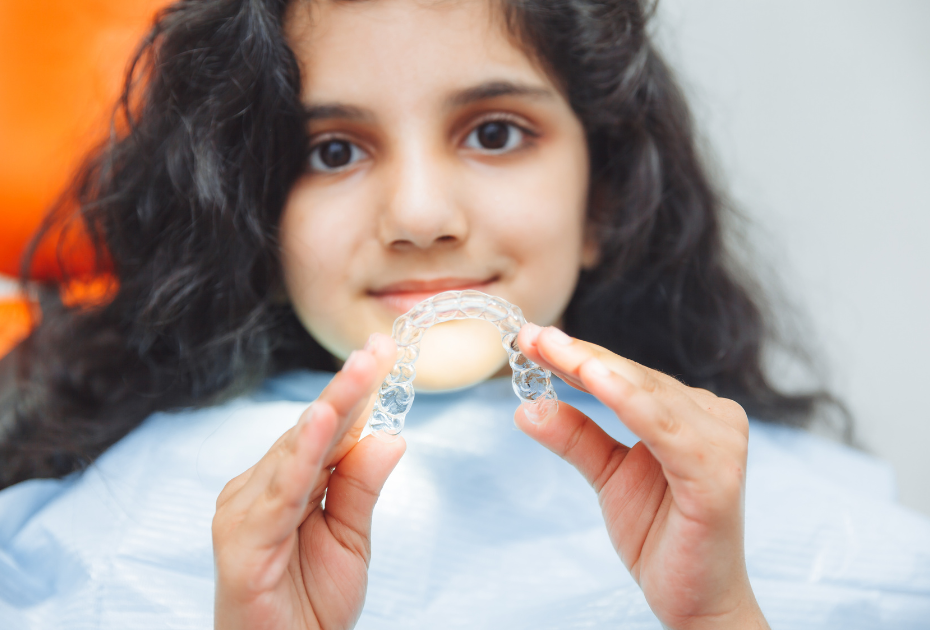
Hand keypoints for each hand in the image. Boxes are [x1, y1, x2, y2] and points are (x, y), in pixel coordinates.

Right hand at [212, 333, 404, 629]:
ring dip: (331, 409)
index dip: (356, 392)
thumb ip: (362, 487)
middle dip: (349, 389)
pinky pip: (280, 492)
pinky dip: (301, 455)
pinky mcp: (240, 539)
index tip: (384, 352)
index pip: (326, 429)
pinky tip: (322, 423)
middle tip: (379, 349)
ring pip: (296, 450)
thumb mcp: (350, 538)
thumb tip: (391, 437)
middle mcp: (259, 488)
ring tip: (362, 370)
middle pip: (311, 430)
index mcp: (286, 483)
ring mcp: (245, 510)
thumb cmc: (312, 603)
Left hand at [514, 324, 768, 629]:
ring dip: (597, 368)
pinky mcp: (717, 474)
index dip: (576, 355)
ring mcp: (719, 442)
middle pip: (633, 376)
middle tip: (531, 336)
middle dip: (578, 355)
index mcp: (687, 413)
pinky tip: (595, 379)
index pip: (623, 375)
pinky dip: (630, 401)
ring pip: (647, 393)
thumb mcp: (608, 476)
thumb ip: (576, 437)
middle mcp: (710, 417)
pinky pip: (665, 429)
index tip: (530, 338)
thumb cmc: (661, 535)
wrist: (696, 601)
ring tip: (553, 349)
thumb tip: (528, 406)